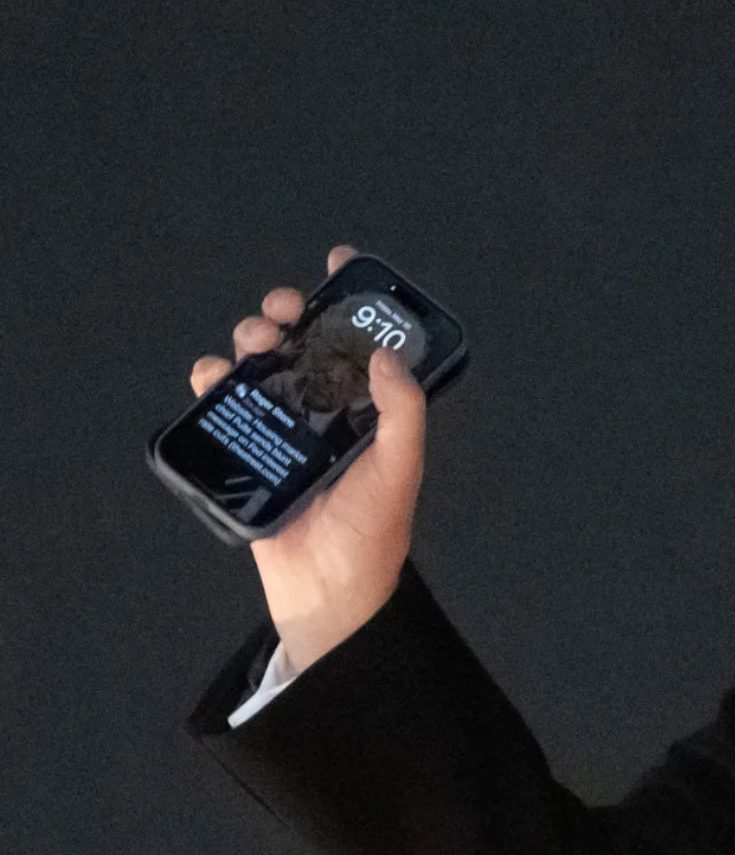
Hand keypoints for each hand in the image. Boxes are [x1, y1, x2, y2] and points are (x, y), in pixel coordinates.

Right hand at [189, 245, 427, 672]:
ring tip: (254, 346)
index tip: (338, 262)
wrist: (325, 592)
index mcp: (368, 409)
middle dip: (288, 313)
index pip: (360, 341)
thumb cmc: (371, 533)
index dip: (349, 299)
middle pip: (302, 341)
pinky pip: (223, 405)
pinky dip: (212, 381)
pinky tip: (215, 378)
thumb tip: (387, 356)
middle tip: (283, 313)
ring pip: (259, 364)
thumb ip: (403, 413)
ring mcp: (284, 428)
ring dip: (250, 340)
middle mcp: (326, 410)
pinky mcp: (247, 452)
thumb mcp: (400, 469)